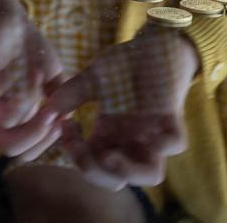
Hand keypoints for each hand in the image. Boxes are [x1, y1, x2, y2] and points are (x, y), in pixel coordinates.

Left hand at [0, 0, 66, 161]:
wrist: (9, 17)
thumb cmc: (29, 48)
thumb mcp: (52, 76)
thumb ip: (61, 99)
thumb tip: (66, 121)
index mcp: (7, 118)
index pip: (21, 151)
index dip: (44, 143)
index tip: (61, 121)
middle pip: (9, 146)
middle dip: (37, 132)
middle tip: (53, 110)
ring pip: (5, 119)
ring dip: (30, 99)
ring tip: (38, 76)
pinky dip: (13, 79)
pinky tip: (25, 65)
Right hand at [47, 30, 197, 190]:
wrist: (154, 45)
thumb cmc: (123, 65)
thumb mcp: (92, 79)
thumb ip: (72, 94)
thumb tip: (49, 108)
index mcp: (110, 137)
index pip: (92, 166)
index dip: (76, 157)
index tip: (65, 127)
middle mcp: (131, 141)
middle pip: (117, 180)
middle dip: (95, 172)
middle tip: (82, 148)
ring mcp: (153, 133)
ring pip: (152, 174)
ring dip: (128, 171)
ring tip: (108, 156)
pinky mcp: (172, 118)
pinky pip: (177, 144)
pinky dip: (164, 145)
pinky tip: (146, 134)